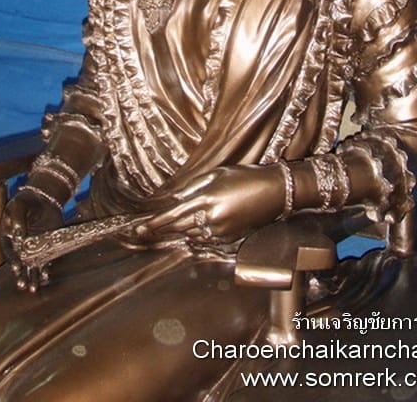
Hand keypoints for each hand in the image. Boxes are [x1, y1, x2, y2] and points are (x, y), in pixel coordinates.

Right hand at [0, 188, 63, 291]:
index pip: (8, 250)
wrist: (43, 198)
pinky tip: (46, 276)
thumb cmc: (26, 200)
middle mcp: (19, 246)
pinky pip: (44, 259)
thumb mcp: (18, 205)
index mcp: (7, 236)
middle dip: (21, 275)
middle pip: (19, 263)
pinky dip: (45, 268)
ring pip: (31, 265)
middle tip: (23, 285)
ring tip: (33, 289)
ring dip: (32, 277)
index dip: (12, 260)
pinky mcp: (45, 246)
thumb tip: (19, 235)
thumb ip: (17, 219)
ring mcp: (32, 247)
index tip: (16, 267)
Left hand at [139, 165, 284, 243]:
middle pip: (179, 228)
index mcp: (207, 198)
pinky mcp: (231, 238)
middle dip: (162, 229)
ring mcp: (222, 230)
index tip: (141, 227)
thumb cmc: (246, 176)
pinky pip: (206, 241)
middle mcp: (212, 217)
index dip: (156, 222)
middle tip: (144, 231)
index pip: (174, 214)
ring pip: (192, 236)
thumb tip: (173, 198)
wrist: (275, 191)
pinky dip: (196, 237)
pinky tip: (192, 231)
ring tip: (168, 228)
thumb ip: (193, 187)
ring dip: (179, 232)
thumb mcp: (217, 174)